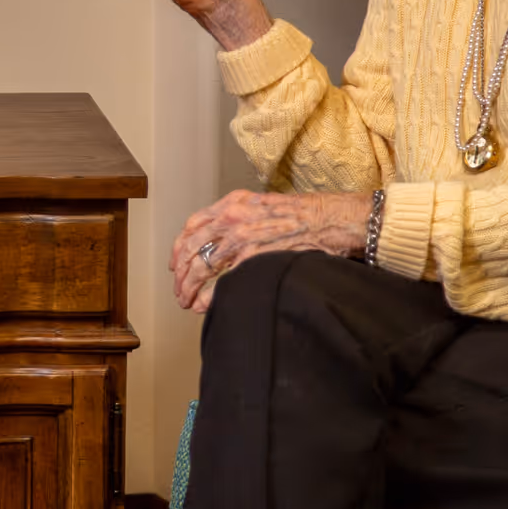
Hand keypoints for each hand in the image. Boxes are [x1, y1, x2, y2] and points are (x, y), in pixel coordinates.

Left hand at [169, 189, 369, 311]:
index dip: (180, 247)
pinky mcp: (254, 256)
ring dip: (189, 287)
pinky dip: (209, 296)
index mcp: (233, 203)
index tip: (176, 263)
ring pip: (201, 265)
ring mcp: (242, 237)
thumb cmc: (305, 215)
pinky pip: (221, 280)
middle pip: (191, 247)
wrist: (331, 219)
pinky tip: (205, 305)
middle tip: (179, 290)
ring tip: (187, 301)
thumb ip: (242, 220)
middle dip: (180, 273)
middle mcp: (232, 217)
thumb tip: (223, 242)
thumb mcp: (264, 206)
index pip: (193, 224)